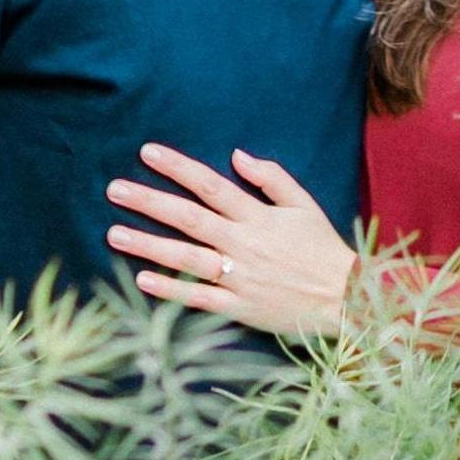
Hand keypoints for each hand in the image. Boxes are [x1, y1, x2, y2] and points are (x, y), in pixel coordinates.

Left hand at [107, 144, 357, 338]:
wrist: (345, 296)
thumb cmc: (322, 248)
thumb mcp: (304, 204)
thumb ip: (272, 177)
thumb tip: (236, 155)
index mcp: (258, 216)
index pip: (210, 185)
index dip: (178, 167)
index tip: (147, 152)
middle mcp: (244, 243)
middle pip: (189, 217)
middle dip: (149, 201)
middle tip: (114, 189)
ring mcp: (239, 277)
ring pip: (186, 257)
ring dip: (148, 244)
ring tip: (113, 232)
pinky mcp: (238, 307)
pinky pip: (198, 298)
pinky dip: (170, 290)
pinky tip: (141, 279)